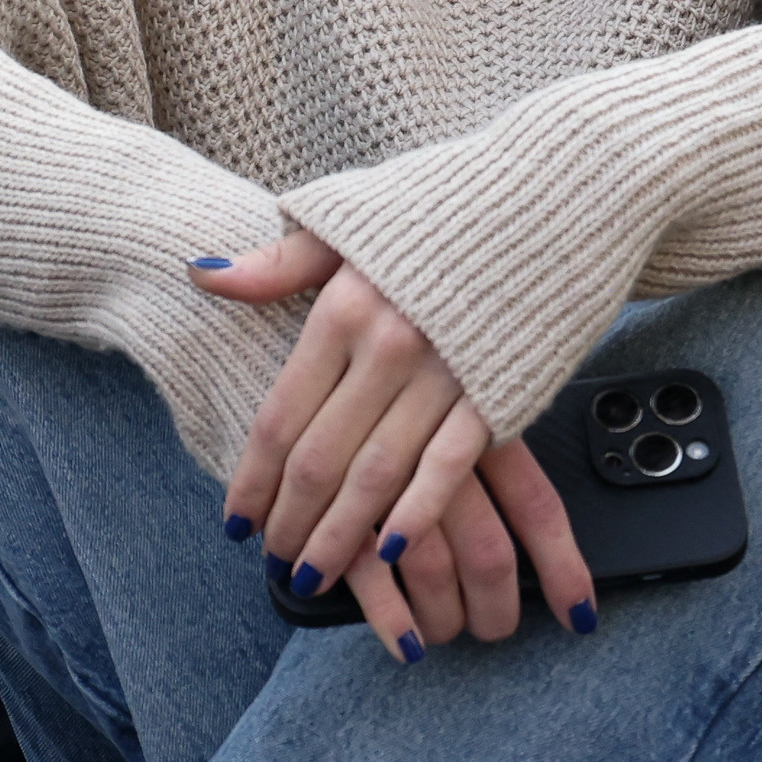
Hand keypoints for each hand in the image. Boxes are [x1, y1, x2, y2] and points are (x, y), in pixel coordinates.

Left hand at [199, 229, 600, 655]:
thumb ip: (278, 263)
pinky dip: (414, 515)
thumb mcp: (350, 217)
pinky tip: (389, 550)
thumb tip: (204, 278)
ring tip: (316, 575)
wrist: (557, 187)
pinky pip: (447, 469)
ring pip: (375, 476)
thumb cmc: (450, 201)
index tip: (237, 522)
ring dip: (340, 535)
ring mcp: (444, 373)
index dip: (253, 479)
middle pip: (321, 459)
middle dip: (292, 521)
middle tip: (276, 562)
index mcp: (343, 307)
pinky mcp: (498, 392)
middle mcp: (387, 345)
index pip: (280, 417)